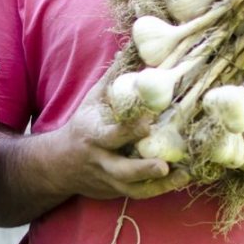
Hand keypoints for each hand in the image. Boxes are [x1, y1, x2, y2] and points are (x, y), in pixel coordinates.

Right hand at [56, 71, 190, 200]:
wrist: (60, 163)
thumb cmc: (82, 125)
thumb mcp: (92, 100)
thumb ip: (112, 79)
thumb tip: (130, 50)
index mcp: (93, 135)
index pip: (111, 135)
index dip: (129, 130)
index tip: (148, 122)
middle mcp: (100, 159)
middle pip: (120, 169)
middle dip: (141, 168)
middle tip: (164, 164)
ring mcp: (108, 179)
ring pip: (132, 187)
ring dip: (158, 184)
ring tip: (183, 175)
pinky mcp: (116, 191)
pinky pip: (139, 193)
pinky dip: (159, 189)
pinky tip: (180, 180)